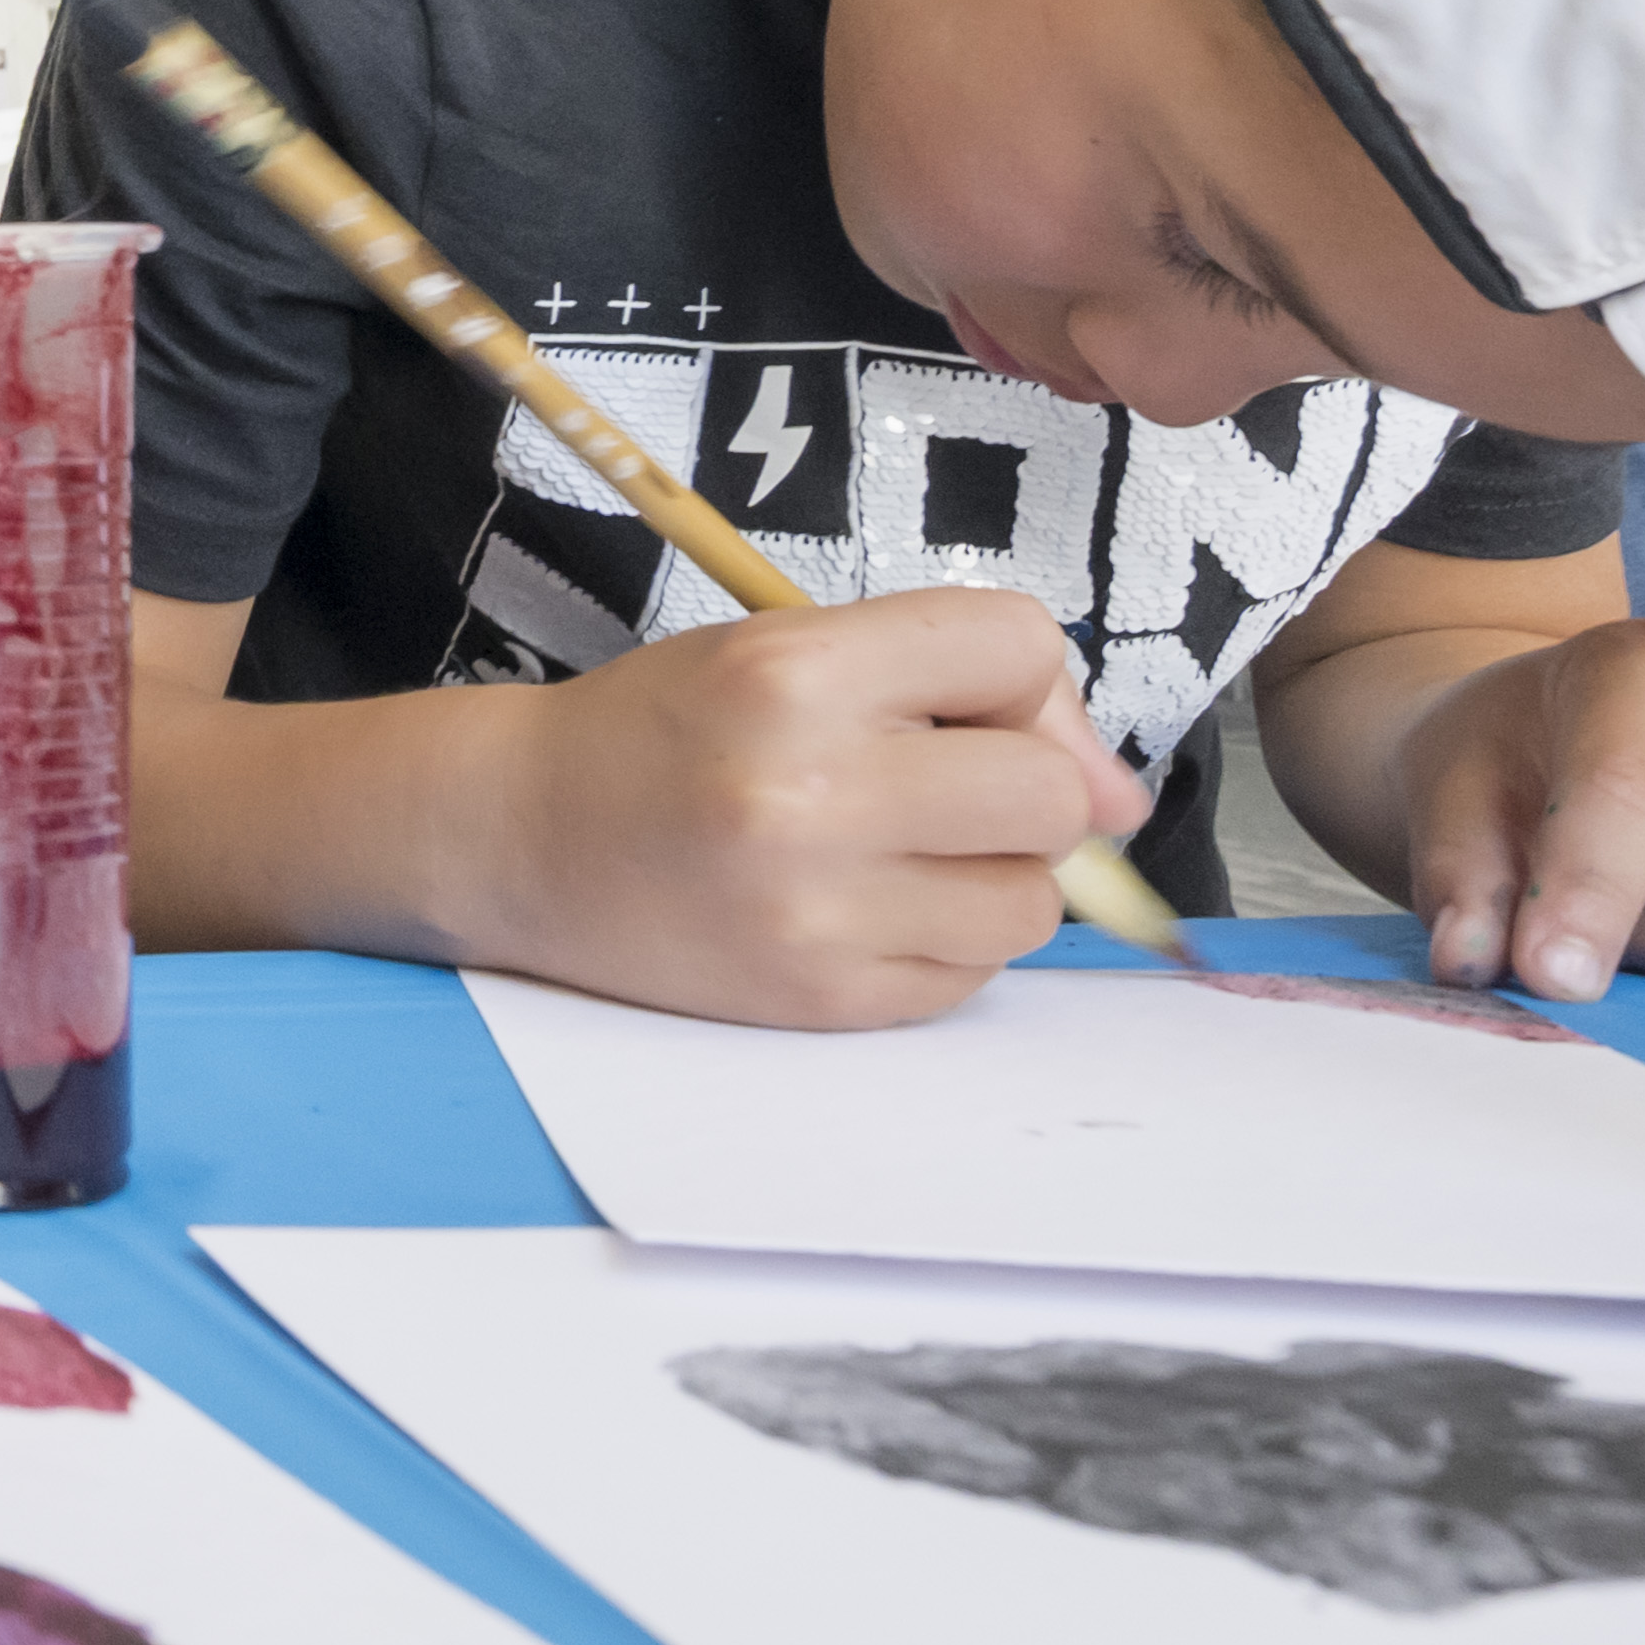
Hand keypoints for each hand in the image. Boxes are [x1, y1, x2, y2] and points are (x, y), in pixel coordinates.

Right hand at [481, 584, 1142, 1030]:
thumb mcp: (785, 650)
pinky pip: (970, 977)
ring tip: (900, 855)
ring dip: (993, 877)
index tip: (971, 709)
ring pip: (1029, 901)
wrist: (524, 838)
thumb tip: (1120, 802)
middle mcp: (808, 789)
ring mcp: (815, 908)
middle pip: (1050, 792)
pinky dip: (943, 943)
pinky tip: (863, 910)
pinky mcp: (820, 999)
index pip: (1017, 646)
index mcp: (795, 673)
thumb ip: (951, 685)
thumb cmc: (669, 732)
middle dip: (1026, 791)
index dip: (1018, 681)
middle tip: (947, 791)